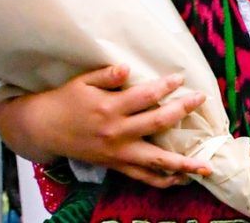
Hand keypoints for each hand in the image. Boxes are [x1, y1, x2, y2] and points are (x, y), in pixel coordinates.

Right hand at [0, 65, 210, 187]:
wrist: (43, 129)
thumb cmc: (65, 100)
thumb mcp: (82, 82)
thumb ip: (107, 75)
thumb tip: (127, 68)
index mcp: (110, 107)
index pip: (145, 96)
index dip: (165, 86)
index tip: (180, 78)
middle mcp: (117, 132)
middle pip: (158, 122)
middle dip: (183, 110)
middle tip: (200, 100)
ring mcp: (118, 152)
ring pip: (157, 160)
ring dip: (184, 163)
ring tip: (206, 165)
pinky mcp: (116, 165)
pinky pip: (143, 177)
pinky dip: (163, 180)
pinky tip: (182, 179)